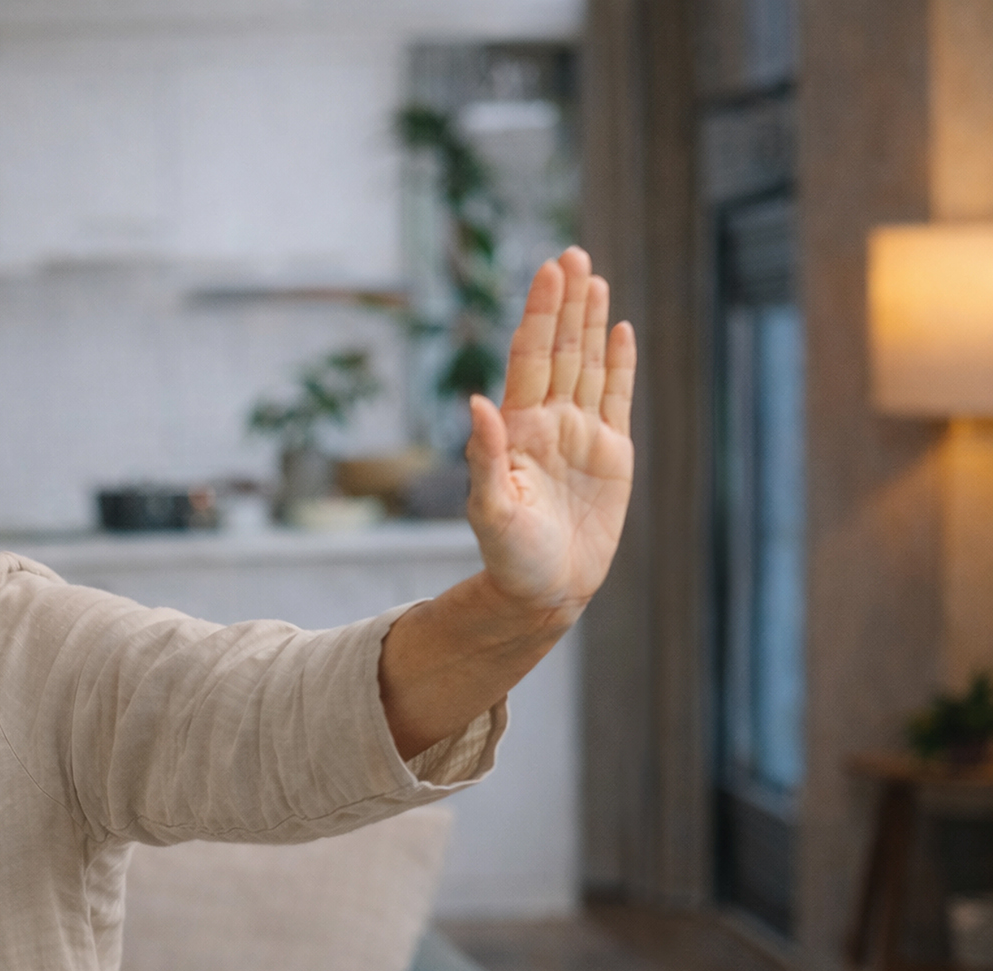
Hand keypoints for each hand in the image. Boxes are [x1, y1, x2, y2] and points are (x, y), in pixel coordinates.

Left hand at [464, 246, 636, 619]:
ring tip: (593, 277)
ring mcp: (581, 435)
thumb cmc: (509, 557)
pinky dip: (620, 365)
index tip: (549, 271)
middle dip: (565, 304)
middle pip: (560, 350)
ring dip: (590, 323)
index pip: (531, 358)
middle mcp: (549, 423)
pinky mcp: (611, 454)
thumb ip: (484, 456)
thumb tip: (475, 403)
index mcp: (518, 429)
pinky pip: (617, 399)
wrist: (544, 591)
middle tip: (572, 255)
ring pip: (589, 365)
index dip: (541, 314)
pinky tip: (620, 330)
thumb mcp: (490, 509)